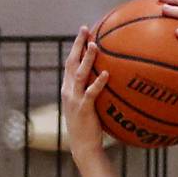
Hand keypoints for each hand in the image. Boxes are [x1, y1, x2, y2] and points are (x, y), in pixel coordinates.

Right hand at [61, 27, 108, 161]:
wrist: (83, 147)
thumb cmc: (89, 128)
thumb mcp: (88, 107)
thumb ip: (93, 93)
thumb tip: (108, 80)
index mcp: (68, 89)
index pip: (70, 63)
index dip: (75, 47)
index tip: (83, 33)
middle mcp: (68, 91)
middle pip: (71, 62)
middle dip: (78, 44)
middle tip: (85, 29)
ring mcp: (74, 99)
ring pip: (79, 74)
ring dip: (87, 59)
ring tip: (95, 45)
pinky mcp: (83, 109)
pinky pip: (91, 92)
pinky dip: (99, 82)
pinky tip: (107, 74)